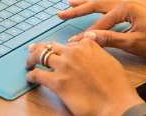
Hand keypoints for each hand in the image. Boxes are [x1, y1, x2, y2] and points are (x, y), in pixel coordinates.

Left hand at [25, 38, 143, 115]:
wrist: (116, 102)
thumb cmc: (117, 86)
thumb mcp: (110, 60)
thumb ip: (97, 50)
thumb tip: (90, 43)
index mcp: (87, 45)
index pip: (69, 43)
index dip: (61, 49)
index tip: (58, 51)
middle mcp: (73, 52)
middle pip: (51, 46)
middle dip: (40, 47)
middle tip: (33, 49)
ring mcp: (63, 66)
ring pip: (40, 56)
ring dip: (31, 58)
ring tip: (28, 62)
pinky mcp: (56, 82)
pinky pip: (38, 74)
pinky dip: (31, 75)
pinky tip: (30, 77)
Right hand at [60, 0, 145, 60]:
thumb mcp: (135, 44)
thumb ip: (111, 39)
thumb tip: (89, 38)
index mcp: (126, 6)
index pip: (99, 22)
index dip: (85, 34)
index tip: (72, 42)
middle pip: (98, 4)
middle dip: (78, 9)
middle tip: (61, 11)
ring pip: (106, 0)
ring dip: (89, 3)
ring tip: (73, 2)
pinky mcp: (140, 3)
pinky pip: (115, 1)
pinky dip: (103, 4)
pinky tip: (99, 4)